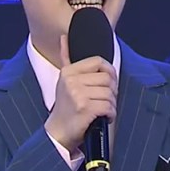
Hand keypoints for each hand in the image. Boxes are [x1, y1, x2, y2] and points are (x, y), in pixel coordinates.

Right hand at [44, 34, 116, 151]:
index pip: (99, 62)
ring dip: (111, 105)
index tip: (109, 83)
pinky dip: (110, 114)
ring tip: (102, 110)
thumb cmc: (65, 108)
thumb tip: (64, 37)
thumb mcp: (64, 81)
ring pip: (110, 94)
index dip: (109, 72)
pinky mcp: (85, 109)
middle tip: (105, 101)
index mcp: (68, 72)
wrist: (57, 133)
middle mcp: (71, 81)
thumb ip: (66, 58)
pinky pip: (109, 107)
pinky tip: (104, 118)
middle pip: (107, 79)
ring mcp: (78, 95)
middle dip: (112, 92)